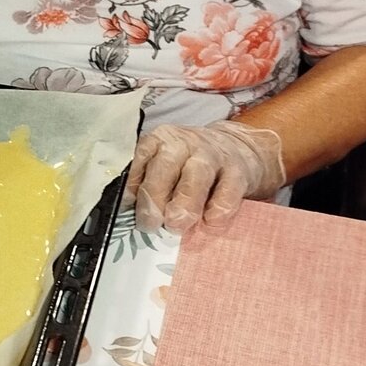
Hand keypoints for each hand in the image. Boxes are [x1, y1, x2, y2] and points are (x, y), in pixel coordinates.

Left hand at [125, 121, 285, 233]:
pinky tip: (210, 222)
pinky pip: (228, 190)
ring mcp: (213, 155)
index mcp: (159, 140)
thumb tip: (131, 216)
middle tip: (150, 224)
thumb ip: (147, 186)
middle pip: (165, 166)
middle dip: (154, 198)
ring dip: (185, 203)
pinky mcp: (238, 171)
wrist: (235, 149)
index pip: (140, 158)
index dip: (132, 186)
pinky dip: (219, 208)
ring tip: (176, 225)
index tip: (128, 208)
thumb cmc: (188, 165)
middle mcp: (184, 144)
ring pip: (197, 175)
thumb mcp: (163, 167)